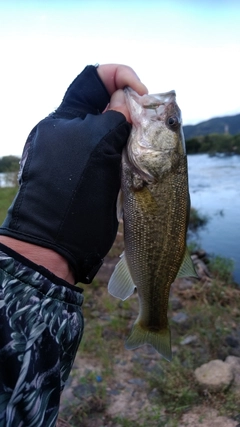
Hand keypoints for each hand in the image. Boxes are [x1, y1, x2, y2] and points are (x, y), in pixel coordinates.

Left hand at [0, 64, 147, 283]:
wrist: (60, 239)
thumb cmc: (73, 188)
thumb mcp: (96, 144)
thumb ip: (115, 117)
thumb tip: (128, 102)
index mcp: (66, 118)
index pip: (92, 79)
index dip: (119, 76)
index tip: (141, 93)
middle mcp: (74, 132)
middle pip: (106, 104)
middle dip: (131, 105)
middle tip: (150, 119)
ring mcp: (85, 154)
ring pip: (115, 130)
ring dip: (134, 131)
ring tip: (148, 141)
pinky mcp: (97, 173)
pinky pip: (117, 153)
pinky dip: (132, 151)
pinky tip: (142, 158)